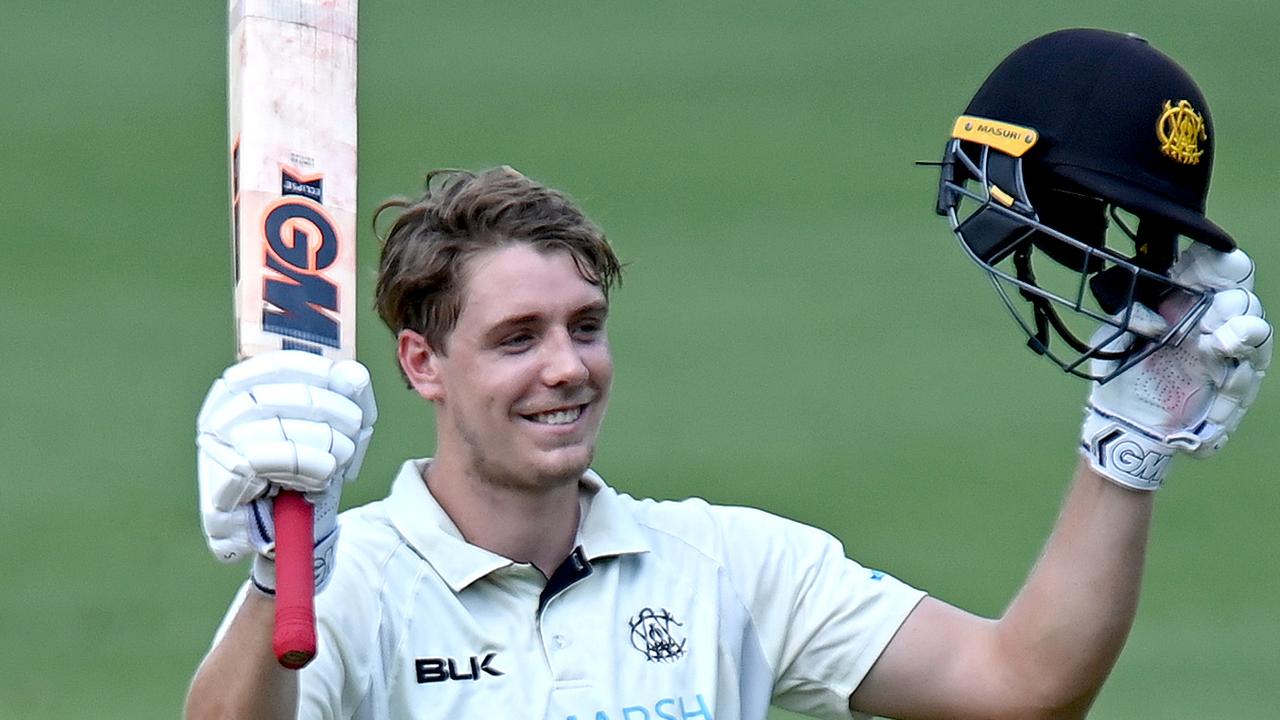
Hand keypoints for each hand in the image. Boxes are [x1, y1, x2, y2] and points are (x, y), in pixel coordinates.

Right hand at [196, 350, 376, 591]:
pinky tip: (316, 480)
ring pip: (284, 426)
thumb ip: (349, 397)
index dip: (319, 371)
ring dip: (325, 446)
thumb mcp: (335, 428)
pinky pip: (274, 457)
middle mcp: (221, 411)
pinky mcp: (221, 478)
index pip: (279, 364)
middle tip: (353, 435)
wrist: (286, 532)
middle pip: (291, 396)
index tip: (349, 387)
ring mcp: (216, 444)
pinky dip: (307, 467)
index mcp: (242, 389)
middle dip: (336, 414)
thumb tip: (352, 372)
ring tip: (334, 464)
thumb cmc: (306, 470)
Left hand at [1082, 246, 1270, 490]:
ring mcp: (1226, 354)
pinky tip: (1225, 381)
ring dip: (1244, 335)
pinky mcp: (1231, 387)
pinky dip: (1236, 382)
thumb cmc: (1121, 369)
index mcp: (1187, 301)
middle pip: (1242, 299)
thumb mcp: (1115, 338)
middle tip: (1208, 317)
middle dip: (1230, 303)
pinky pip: (1245, 379)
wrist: (1124, 420)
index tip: (1204, 262)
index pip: (1215, 270)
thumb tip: (1155, 316)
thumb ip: (1131, 318)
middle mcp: (1212, 322)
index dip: (1216, 263)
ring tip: (1222, 344)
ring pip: (1256, 333)